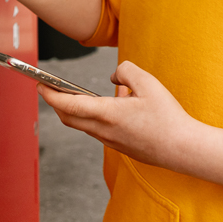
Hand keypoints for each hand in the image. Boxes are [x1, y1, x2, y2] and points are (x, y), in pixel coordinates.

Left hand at [38, 61, 202, 172]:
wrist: (182, 149)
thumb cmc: (167, 118)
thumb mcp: (148, 82)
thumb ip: (126, 72)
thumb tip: (114, 79)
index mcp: (107, 114)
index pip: (68, 104)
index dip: (51, 94)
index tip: (40, 85)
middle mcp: (104, 130)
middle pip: (69, 117)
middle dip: (57, 103)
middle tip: (51, 89)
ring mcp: (111, 141)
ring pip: (83, 124)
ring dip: (77, 109)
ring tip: (84, 93)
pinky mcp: (119, 147)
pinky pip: (99, 129)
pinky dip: (95, 116)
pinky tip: (115, 105)